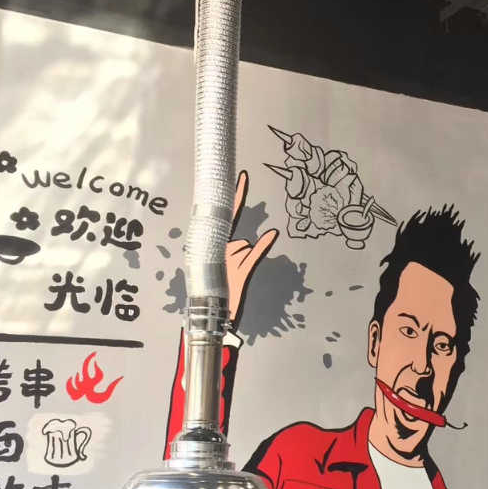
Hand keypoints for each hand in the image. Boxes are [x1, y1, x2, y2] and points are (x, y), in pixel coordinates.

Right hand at [224, 170, 278, 324]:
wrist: (214, 312)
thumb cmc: (225, 288)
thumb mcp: (238, 265)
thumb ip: (252, 250)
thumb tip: (268, 234)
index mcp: (217, 243)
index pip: (228, 212)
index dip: (235, 194)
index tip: (240, 176)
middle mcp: (222, 247)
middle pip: (236, 234)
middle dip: (236, 234)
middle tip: (239, 203)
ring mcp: (230, 257)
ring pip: (244, 246)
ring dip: (241, 260)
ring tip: (231, 276)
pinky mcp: (241, 270)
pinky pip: (254, 254)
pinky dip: (264, 245)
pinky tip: (273, 234)